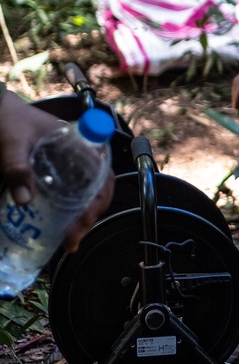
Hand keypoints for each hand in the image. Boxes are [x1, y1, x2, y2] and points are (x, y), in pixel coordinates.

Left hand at [0, 91, 114, 252]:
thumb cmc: (10, 121)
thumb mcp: (12, 142)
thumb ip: (17, 167)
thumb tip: (24, 201)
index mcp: (80, 145)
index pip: (103, 174)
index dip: (101, 198)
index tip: (86, 217)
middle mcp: (79, 160)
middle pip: (98, 192)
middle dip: (90, 217)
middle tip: (73, 239)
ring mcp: (68, 170)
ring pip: (86, 198)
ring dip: (81, 221)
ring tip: (69, 242)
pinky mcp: (55, 178)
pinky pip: (70, 199)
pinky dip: (69, 216)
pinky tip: (60, 231)